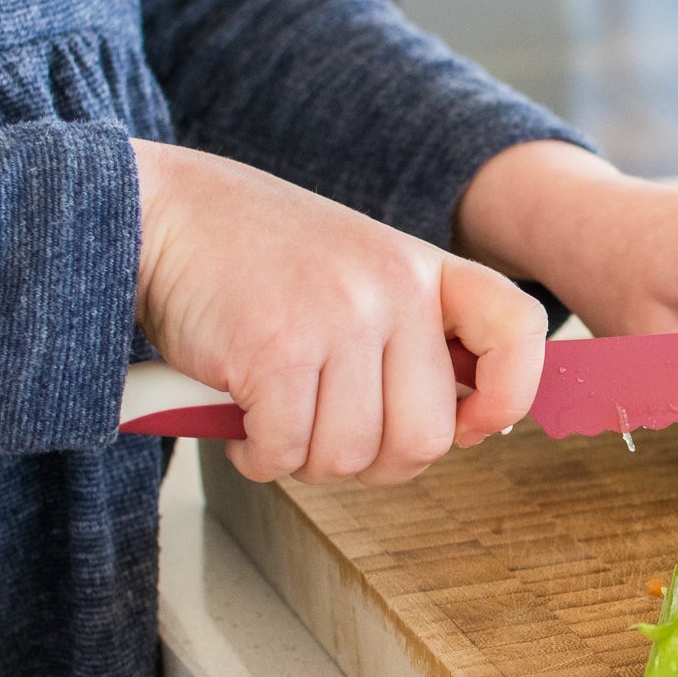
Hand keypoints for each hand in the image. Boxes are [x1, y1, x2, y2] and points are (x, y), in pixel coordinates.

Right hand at [131, 140, 547, 484]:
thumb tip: (465, 427)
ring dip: (305, 461)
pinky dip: (259, 457)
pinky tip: (242, 424)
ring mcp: (338, 319)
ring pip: (351, 457)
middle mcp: (392, 289)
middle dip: (370, 462)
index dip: (509, 395)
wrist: (158, 213)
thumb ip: (410, 336)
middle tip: (325, 435)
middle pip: (425, 439)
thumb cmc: (254, 260)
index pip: (519, 332)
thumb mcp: (357, 274)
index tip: (471, 425)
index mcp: (423, 270)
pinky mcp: (275, 352)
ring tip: (275, 418)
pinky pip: (287, 453)